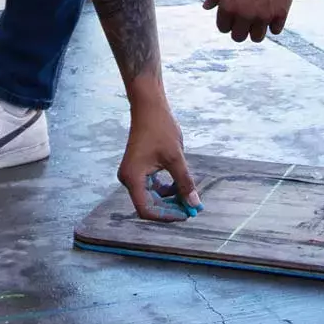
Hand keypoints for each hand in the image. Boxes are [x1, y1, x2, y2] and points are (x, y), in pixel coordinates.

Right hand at [119, 100, 200, 222]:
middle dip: (170, 208)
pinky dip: (166, 189)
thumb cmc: (160, 129)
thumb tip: (194, 204)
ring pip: (151, 197)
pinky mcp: (138, 170)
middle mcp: (129, 179)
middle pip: (149, 205)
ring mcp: (132, 175)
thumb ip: (184, 183)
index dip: (166, 215)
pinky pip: (151, 187)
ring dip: (170, 199)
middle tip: (191, 207)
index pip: (146, 209)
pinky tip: (180, 186)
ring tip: (188, 196)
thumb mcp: (176, 158)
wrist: (149, 108)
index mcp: (133, 178)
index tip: (185, 214)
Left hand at [204, 0, 302, 42]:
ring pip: (256, 38)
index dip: (227, 21)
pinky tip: (272, 11)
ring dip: (256, 29)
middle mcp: (244, 14)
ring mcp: (264, 15)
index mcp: (228, 4)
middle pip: (238, 37)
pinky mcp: (281, 14)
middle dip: (240, 28)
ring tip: (259, 16)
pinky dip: (273, 24)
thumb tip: (206, 7)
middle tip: (246, 16)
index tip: (233, 14)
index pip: (223, 27)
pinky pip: (275, 30)